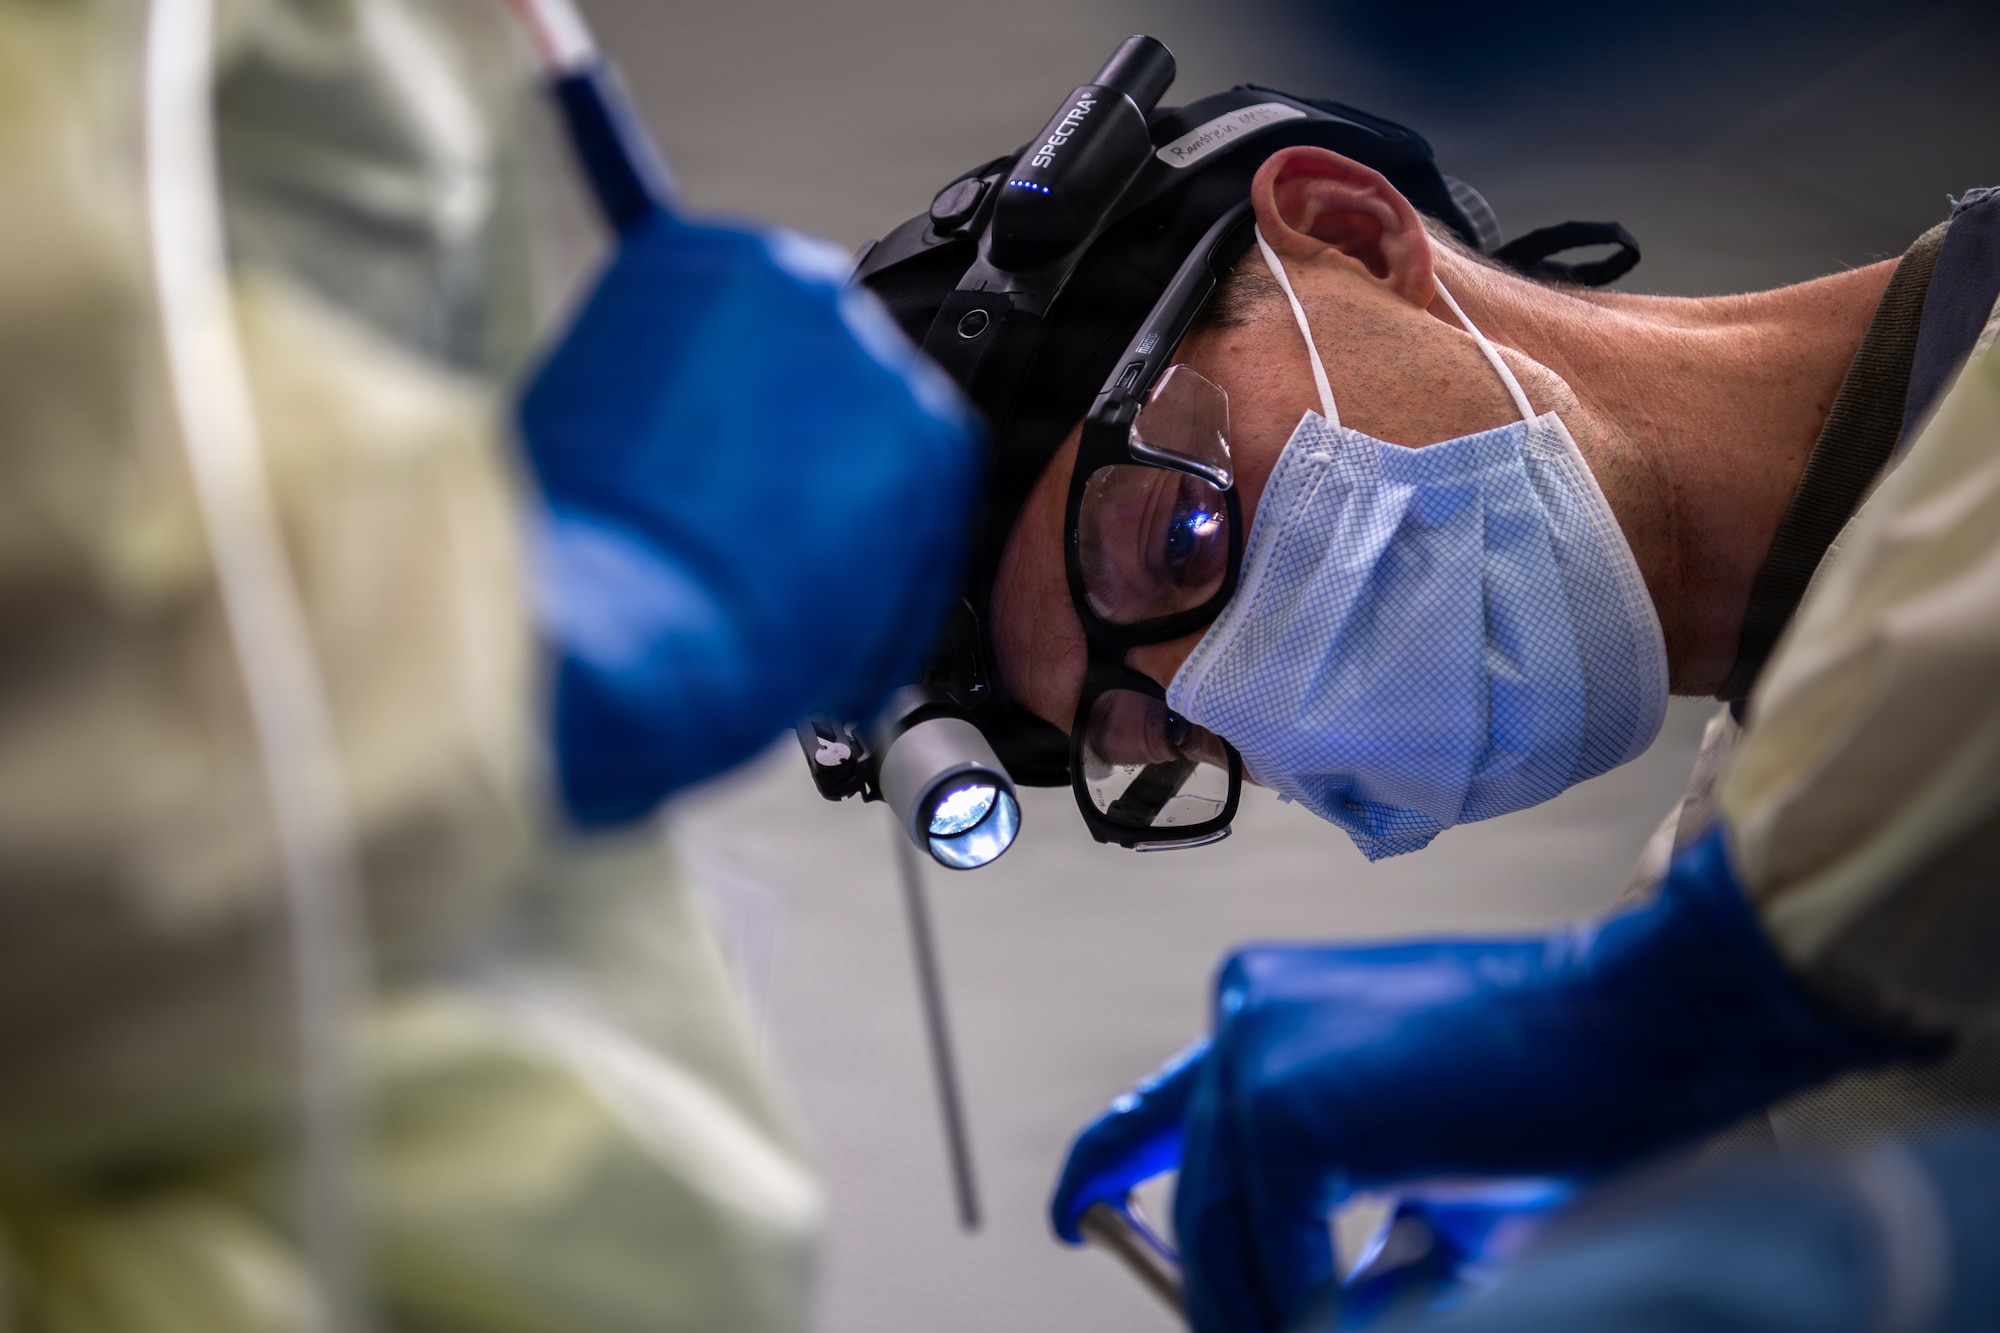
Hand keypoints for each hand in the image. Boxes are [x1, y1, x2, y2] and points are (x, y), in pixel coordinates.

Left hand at [520, 212, 978, 822]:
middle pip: (823, 375)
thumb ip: (858, 563)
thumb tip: (818, 550)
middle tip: (722, 499)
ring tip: (668, 457)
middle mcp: (870, 347)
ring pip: (754, 321)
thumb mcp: (847, 630)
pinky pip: (664, 239)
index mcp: (929, 441)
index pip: (890, 442)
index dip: (832, 495)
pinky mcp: (680, 257)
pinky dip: (633, 211)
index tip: (798, 527)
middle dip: (779, 433)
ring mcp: (778, 293)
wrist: (621, 639)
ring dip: (724, 372)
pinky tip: (589, 102)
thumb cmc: (728, 655)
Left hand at [1051, 827, 1925, 1332]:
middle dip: (1225, 1297)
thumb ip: (1339, 1235)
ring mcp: (1254, 1054)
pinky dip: (1315, 1307)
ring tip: (1345, 1318)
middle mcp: (1238, 1014)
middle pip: (1193, 1203)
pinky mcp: (1286, 1109)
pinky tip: (1373, 1313)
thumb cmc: (1551, 1096)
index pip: (1151, 1106)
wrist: (1634, 1028)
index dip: (1099, 1172)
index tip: (1068, 1218)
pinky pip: (1273, 1257)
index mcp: (1260, 1008)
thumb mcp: (1419, 1178)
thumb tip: (1305, 1317)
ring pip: (1225, 1240)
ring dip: (1278, 1310)